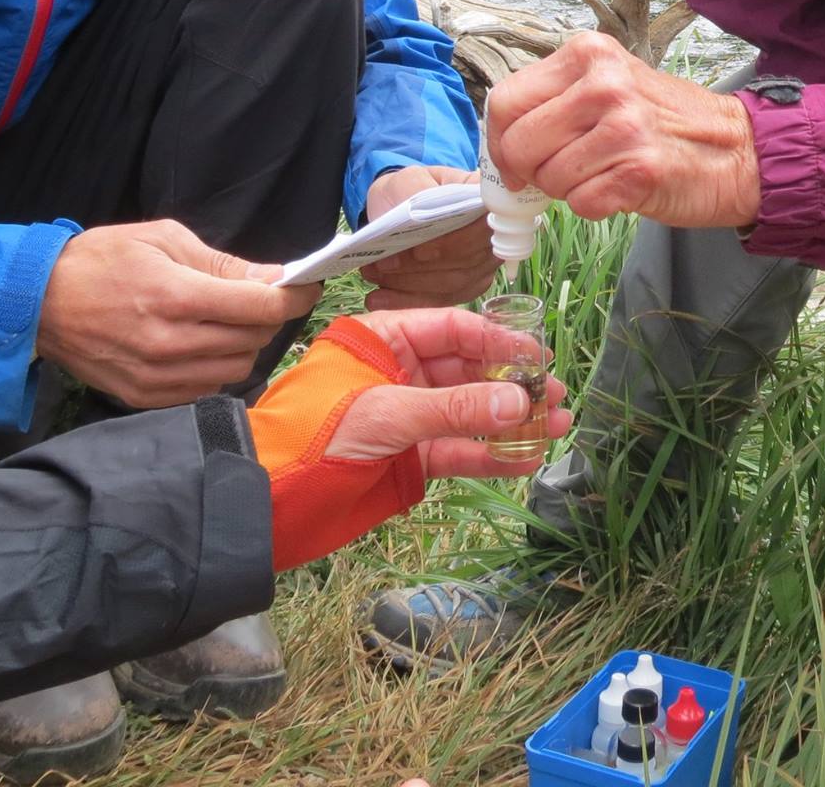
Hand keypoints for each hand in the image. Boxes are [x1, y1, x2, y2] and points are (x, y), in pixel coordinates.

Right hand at [37, 220, 313, 408]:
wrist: (37, 303)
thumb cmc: (101, 260)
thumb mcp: (163, 240)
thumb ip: (222, 263)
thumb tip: (273, 278)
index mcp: (176, 297)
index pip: (259, 307)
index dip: (294, 296)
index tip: (306, 286)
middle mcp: (170, 343)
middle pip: (253, 339)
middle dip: (266, 316)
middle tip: (256, 297)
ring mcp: (156, 377)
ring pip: (236, 368)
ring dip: (243, 343)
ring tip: (224, 319)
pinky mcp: (144, 398)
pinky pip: (206, 388)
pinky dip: (216, 366)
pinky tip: (200, 343)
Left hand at [324, 308, 571, 478]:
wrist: (268, 496)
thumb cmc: (313, 433)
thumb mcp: (388, 412)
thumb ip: (456, 408)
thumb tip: (521, 403)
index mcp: (385, 339)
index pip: (453, 328)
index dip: (499, 342)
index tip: (539, 359)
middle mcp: (400, 371)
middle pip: (468, 369)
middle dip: (513, 384)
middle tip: (555, 396)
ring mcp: (406, 415)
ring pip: (469, 413)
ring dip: (511, 421)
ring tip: (556, 426)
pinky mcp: (408, 456)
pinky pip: (456, 450)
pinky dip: (489, 456)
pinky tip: (525, 458)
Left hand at [359, 165, 499, 309]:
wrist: (401, 207)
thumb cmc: (409, 189)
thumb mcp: (408, 180)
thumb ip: (417, 193)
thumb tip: (425, 218)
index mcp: (485, 200)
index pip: (482, 226)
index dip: (452, 243)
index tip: (417, 252)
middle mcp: (494, 234)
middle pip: (468, 260)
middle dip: (420, 268)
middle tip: (381, 264)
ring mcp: (485, 263)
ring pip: (454, 284)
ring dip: (410, 284)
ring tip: (373, 276)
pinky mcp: (468, 286)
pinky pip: (442, 300)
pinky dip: (408, 301)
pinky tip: (380, 298)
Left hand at [487, 31, 759, 226]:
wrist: (738, 150)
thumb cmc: (665, 123)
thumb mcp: (609, 86)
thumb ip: (556, 101)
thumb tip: (500, 142)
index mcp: (588, 54)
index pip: (505, 100)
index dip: (498, 141)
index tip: (512, 160)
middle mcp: (603, 83)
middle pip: (517, 143)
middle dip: (529, 171)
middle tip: (560, 173)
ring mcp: (623, 126)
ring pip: (548, 178)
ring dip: (568, 189)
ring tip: (604, 172)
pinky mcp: (639, 170)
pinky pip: (580, 204)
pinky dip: (594, 206)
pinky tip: (622, 189)